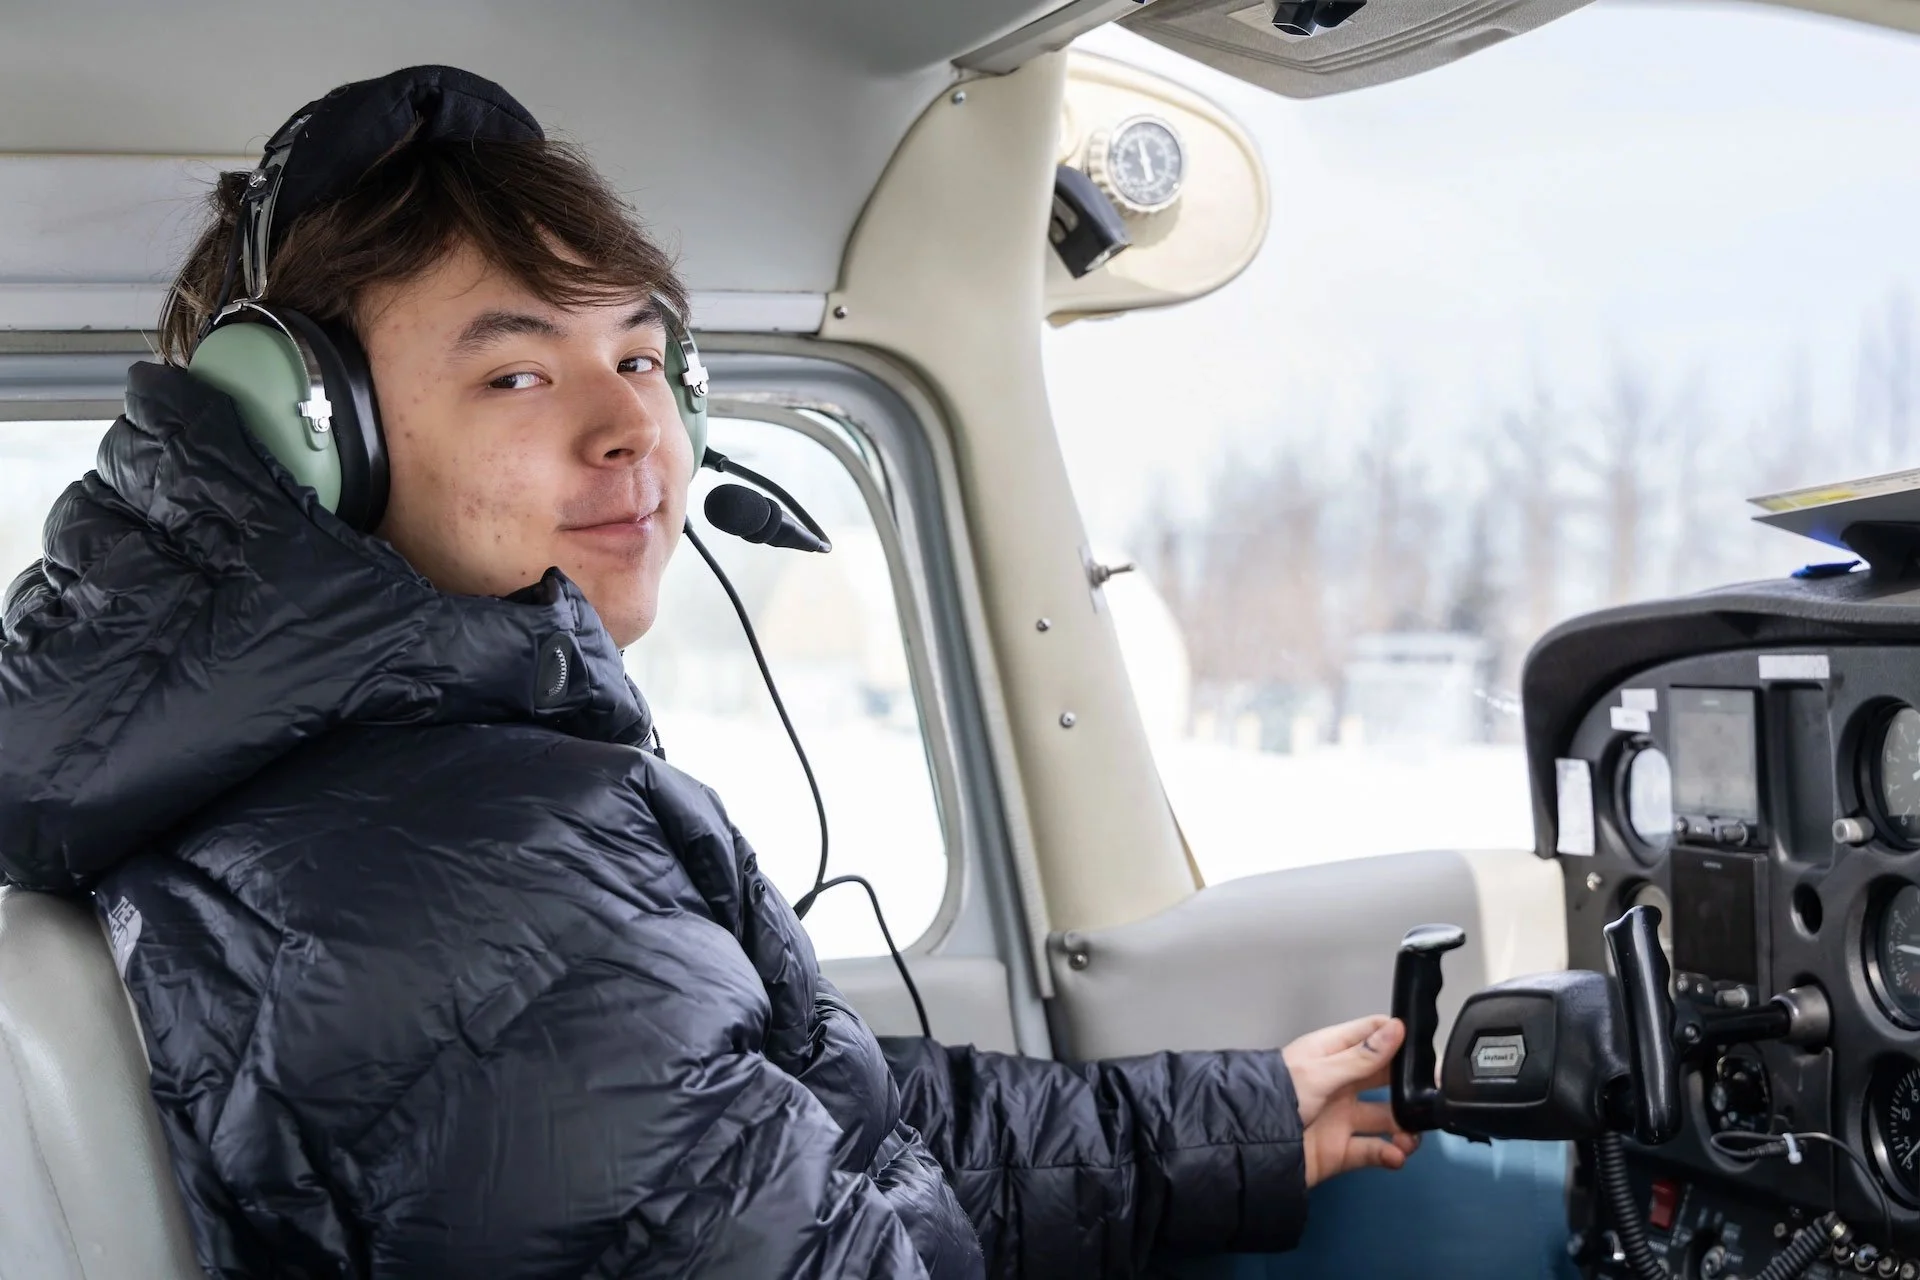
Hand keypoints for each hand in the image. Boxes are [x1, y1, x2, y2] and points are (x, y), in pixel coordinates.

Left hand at [1282, 1014, 1419, 1186]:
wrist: (1250, 1149)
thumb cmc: (1276, 1097)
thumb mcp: (1320, 1072)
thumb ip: (1361, 1056)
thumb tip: (1397, 1028)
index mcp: (1331, 1054)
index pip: (1371, 1035)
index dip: (1398, 1036)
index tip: (1425, 1045)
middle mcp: (1340, 1083)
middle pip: (1385, 1077)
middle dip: (1410, 1084)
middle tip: (1435, 1091)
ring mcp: (1342, 1117)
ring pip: (1386, 1117)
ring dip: (1405, 1125)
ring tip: (1413, 1134)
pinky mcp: (1342, 1149)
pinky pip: (1374, 1150)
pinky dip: (1390, 1153)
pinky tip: (1396, 1153)